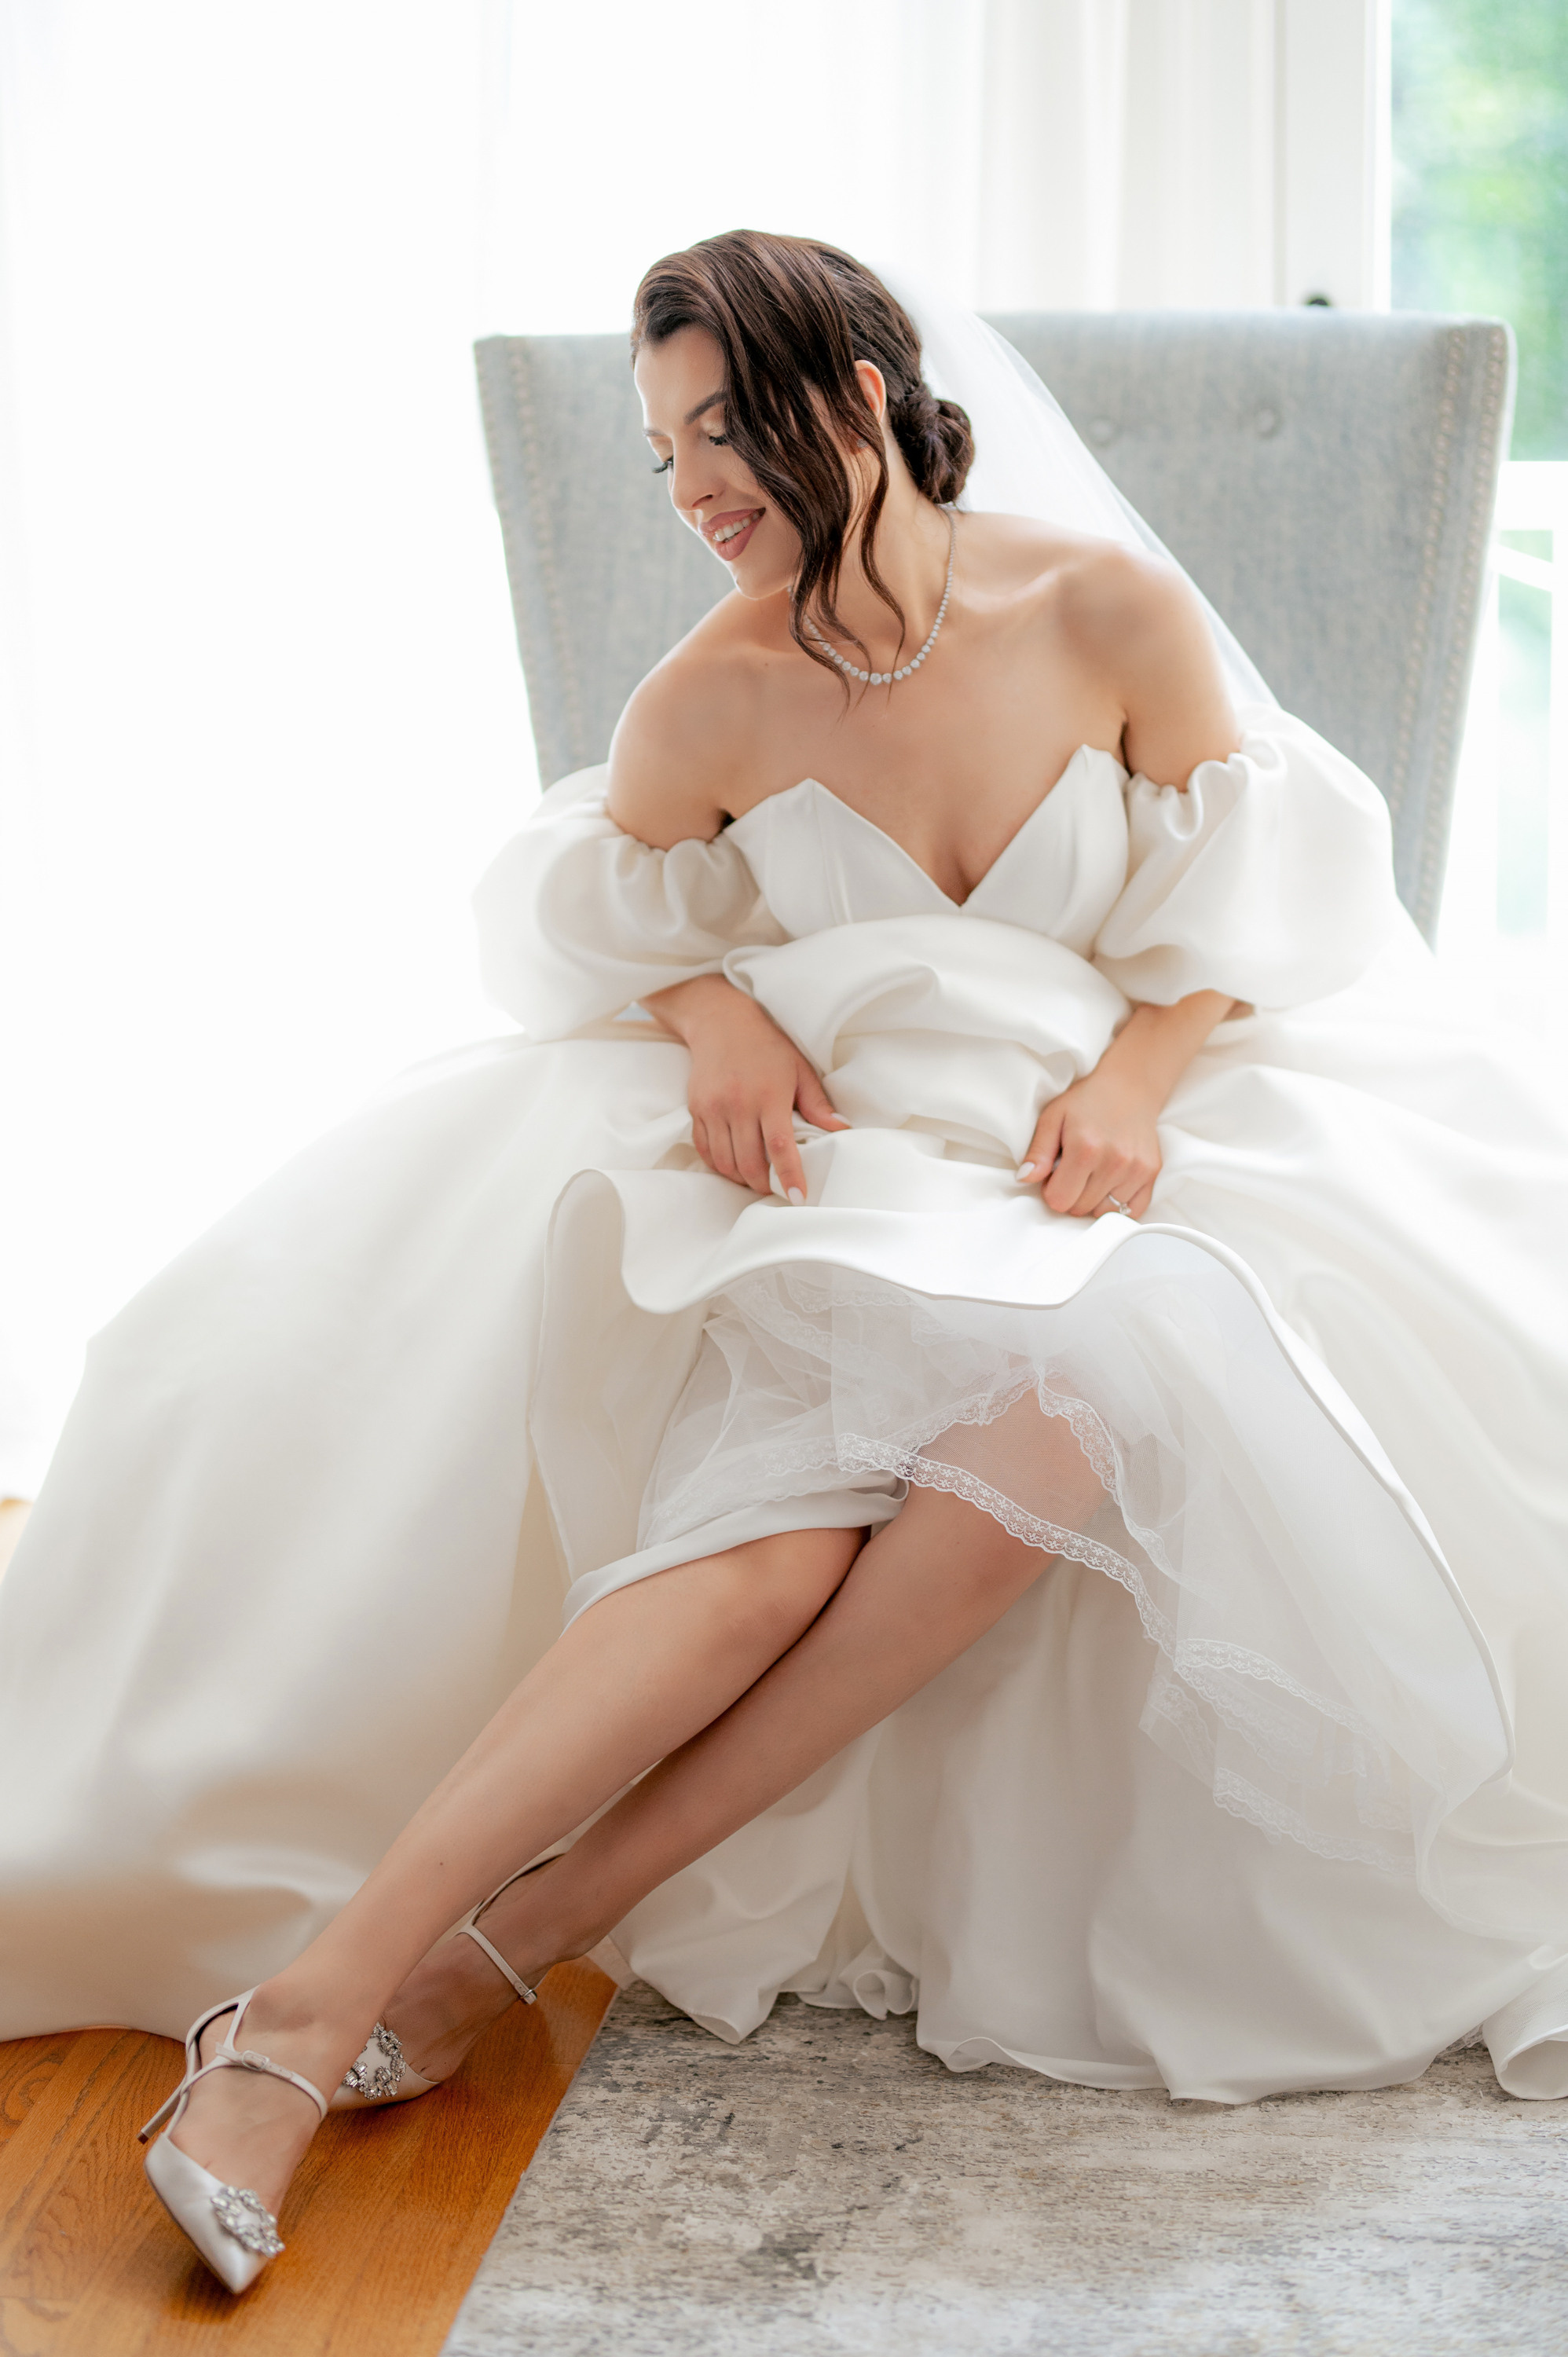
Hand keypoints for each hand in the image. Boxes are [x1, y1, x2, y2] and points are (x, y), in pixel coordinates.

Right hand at [644, 974, 847, 1198]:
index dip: (789, 1176)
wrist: (721, 1023)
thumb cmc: (768, 1046)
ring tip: (754, 1177)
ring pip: (725, 1162)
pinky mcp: (696, 1110)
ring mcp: (713, 1109)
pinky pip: (705, 1150)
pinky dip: (719, 1165)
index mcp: (769, 1096)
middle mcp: (738, 1104)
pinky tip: (733, 1164)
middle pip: (749, 1163)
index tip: (797, 1197)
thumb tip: (841, 1130)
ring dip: (741, 1178)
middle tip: (775, 1188)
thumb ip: (817, 1104)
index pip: (779, 1147)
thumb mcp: (799, 1069)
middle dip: (763, 1184)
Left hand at [1018, 1065, 1160, 1219]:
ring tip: (1093, 1174)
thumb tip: (1025, 1178)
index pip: (1059, 1200)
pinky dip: (1119, 1204)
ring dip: (1094, 1200)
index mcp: (1084, 1149)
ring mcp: (1136, 1169)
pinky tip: (1111, 1184)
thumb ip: (1038, 1151)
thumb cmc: (1087, 1102)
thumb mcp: (1053, 1118)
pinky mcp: (1151, 1172)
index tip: (1055, 1174)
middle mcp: (1113, 1162)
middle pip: (1080, 1209)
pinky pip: (1133, 1210)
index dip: (1052, 1190)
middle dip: (1071, 1194)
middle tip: (1074, 1170)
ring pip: (1104, 1212)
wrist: (1129, 1087)